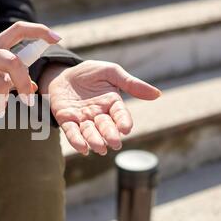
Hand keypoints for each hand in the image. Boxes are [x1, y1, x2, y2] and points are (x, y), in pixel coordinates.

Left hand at [40, 60, 160, 155]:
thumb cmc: (90, 73)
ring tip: (100, 148)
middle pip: (105, 126)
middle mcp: (98, 114)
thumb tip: (157, 94)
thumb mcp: (110, 72)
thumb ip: (130, 83)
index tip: (126, 129)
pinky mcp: (66, 120)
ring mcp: (82, 119)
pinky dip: (76, 140)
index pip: (120, 115)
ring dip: (94, 141)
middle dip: (110, 134)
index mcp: (112, 103)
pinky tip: (82, 148)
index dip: (123, 122)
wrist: (63, 73)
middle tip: (114, 143)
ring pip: (89, 132)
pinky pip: (71, 132)